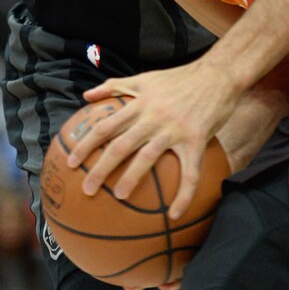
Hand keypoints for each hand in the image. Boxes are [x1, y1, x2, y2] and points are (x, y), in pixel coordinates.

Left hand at [66, 59, 236, 218]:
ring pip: (148, 157)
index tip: (72, 162)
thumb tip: (86, 96)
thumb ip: (114, 86)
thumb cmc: (179, 77)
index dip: (86, 144)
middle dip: (101, 168)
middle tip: (87, 189)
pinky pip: (189, 172)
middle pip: (120, 145)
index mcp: (139, 103)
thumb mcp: (144, 77)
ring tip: (118, 197)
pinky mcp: (196, 139)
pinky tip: (175, 215)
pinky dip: (183, 195)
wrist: (217, 74)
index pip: (105, 126)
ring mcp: (174, 129)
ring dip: (131, 178)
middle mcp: (153, 116)